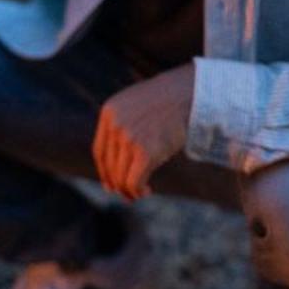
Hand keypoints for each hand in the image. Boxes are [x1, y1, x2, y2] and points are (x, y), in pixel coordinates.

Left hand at [92, 63, 194, 200]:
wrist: (189, 94)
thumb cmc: (168, 100)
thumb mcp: (137, 105)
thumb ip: (124, 124)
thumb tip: (119, 159)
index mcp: (109, 113)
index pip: (99, 151)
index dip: (104, 172)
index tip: (110, 185)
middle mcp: (115, 125)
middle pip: (110, 167)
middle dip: (117, 185)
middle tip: (127, 195)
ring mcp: (129, 138)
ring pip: (121, 177)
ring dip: (129, 191)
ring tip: (139, 195)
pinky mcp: (145, 152)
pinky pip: (134, 181)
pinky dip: (138, 191)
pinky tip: (147, 191)